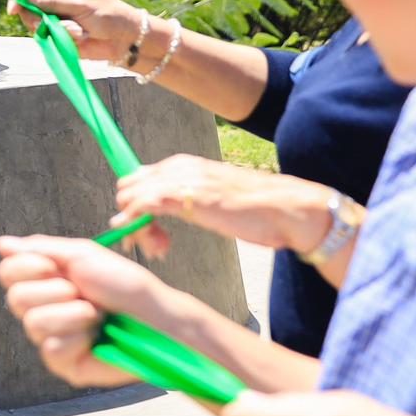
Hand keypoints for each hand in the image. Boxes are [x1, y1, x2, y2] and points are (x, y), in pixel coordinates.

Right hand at [0, 233, 190, 388]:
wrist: (154, 316)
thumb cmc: (124, 285)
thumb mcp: (82, 255)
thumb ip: (41, 249)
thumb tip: (1, 244)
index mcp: (45, 281)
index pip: (7, 272)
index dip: (27, 267)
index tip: (56, 267)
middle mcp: (43, 309)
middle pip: (16, 298)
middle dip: (56, 291)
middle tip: (85, 293)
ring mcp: (51, 338)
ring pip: (34, 324)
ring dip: (72, 314)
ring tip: (97, 315)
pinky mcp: (64, 365)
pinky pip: (52, 348)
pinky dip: (78, 337)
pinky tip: (95, 338)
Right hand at [12, 0, 144, 63]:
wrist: (125, 40)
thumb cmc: (108, 15)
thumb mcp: (80, 4)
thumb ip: (51, 1)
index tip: (13, 7)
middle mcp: (55, 3)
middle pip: (28, 7)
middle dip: (33, 17)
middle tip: (44, 24)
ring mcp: (56, 21)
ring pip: (36, 25)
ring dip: (52, 30)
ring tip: (75, 31)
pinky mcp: (60, 38)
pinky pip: (48, 40)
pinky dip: (60, 40)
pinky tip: (78, 38)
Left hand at [109, 155, 332, 260]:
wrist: (286, 209)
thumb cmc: (257, 208)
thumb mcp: (214, 198)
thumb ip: (190, 198)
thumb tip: (173, 209)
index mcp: (184, 164)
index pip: (140, 179)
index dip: (136, 206)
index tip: (150, 233)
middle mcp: (178, 166)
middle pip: (129, 187)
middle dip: (131, 216)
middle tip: (154, 244)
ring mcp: (179, 179)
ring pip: (131, 198)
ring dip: (136, 228)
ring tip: (160, 250)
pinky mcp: (184, 196)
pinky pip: (141, 206)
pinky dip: (136, 225)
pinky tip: (149, 243)